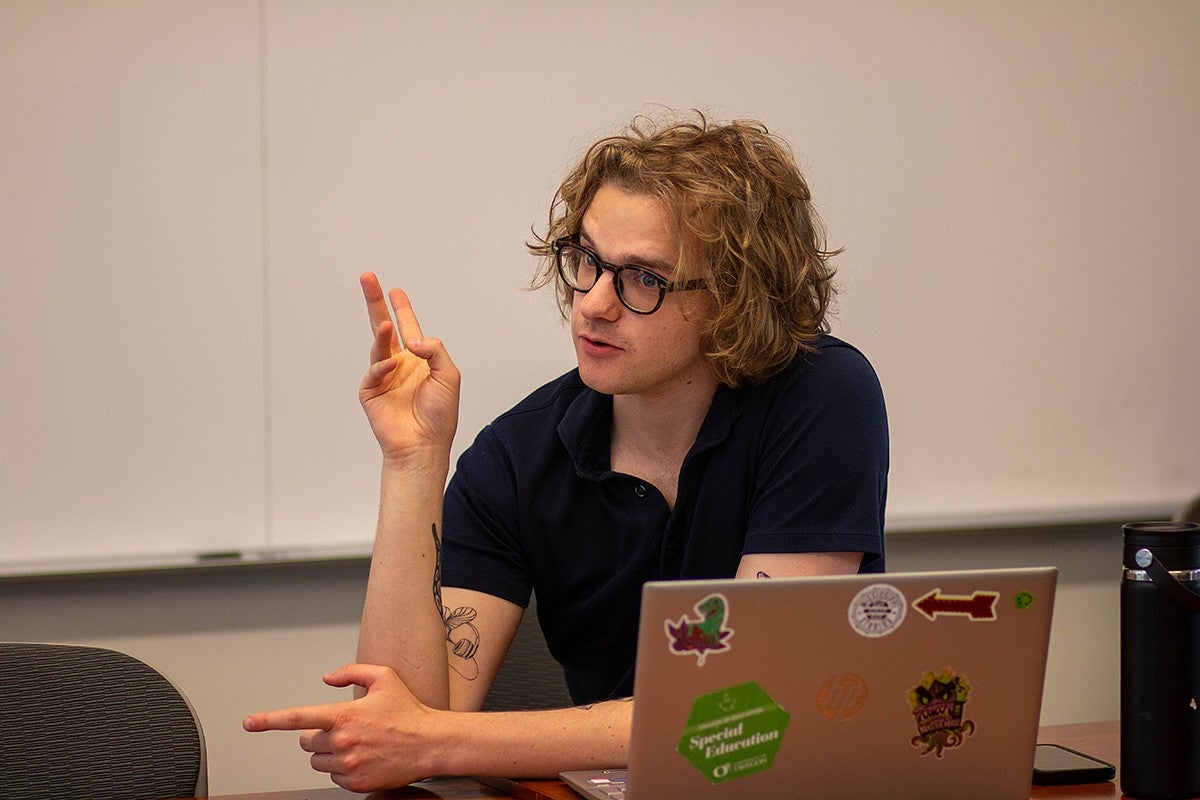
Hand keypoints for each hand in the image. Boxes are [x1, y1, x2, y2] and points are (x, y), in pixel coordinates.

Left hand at [243, 663, 442, 791]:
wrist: (430, 743)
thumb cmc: (408, 711)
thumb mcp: (384, 678)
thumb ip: (351, 672)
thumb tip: (326, 679)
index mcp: (343, 715)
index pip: (297, 718)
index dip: (269, 720)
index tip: (249, 723)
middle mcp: (341, 741)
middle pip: (306, 743)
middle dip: (319, 736)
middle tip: (343, 730)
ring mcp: (347, 765)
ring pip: (317, 761)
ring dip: (329, 753)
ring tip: (356, 744)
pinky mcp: (355, 783)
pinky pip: (333, 777)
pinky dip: (343, 769)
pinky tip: (364, 758)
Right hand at [359, 273, 459, 462]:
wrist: (424, 445)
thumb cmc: (440, 415)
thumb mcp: (449, 375)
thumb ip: (435, 350)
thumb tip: (411, 339)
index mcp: (417, 360)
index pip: (408, 327)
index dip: (402, 308)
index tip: (395, 289)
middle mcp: (398, 364)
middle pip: (382, 326)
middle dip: (375, 302)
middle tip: (368, 278)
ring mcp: (383, 377)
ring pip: (378, 346)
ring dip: (381, 333)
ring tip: (386, 321)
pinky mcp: (370, 391)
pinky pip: (374, 372)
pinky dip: (382, 367)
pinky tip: (392, 366)